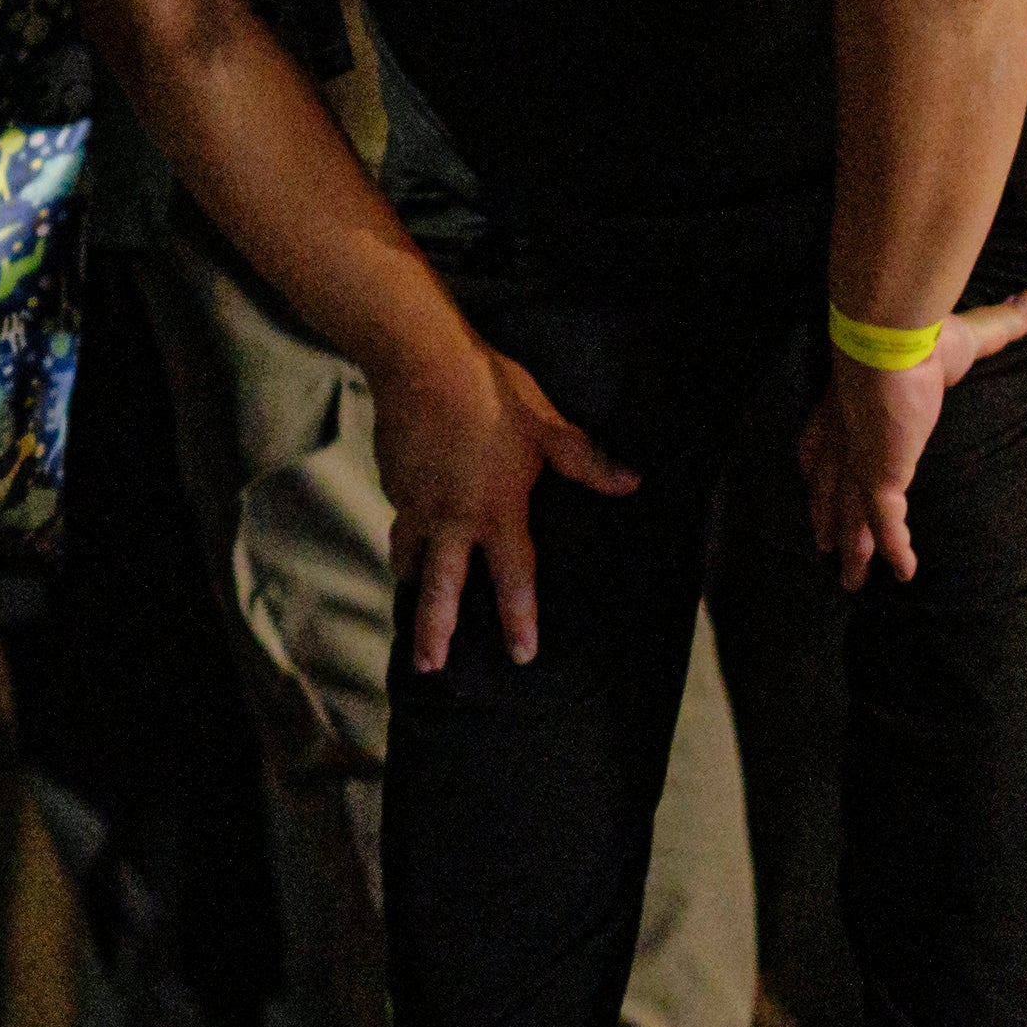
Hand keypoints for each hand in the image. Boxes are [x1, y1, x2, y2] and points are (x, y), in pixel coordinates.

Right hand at [378, 337, 644, 672]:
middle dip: (433, 632)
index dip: (519, 619)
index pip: (512, 579)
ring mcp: (417, 501)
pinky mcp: (394, 480)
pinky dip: (405, 532)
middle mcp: (453, 517)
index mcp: (496, 510)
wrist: (420, 359)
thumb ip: (586, 461)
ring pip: (410, 555)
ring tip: (409, 602)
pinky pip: (400, 516)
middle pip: (441, 589)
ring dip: (412, 585)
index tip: (522, 655)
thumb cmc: (491, 391)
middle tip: (429, 667)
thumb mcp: (547, 425)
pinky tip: (409, 529)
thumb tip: (632, 483)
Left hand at [799, 290, 1026, 589]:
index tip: (813, 476)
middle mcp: (845, 437)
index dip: (818, 462)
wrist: (891, 339)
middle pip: (829, 487)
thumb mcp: (962, 335)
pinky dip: (894, 547)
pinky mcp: (880, 477)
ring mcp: (860, 460)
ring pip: (850, 514)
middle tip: (824, 545)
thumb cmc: (917, 334)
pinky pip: (886, 524)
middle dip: (828, 517)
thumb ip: (998, 324)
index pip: (821, 439)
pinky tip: (905, 573)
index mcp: (848, 403)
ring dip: (851, 548)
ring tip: (851, 580)